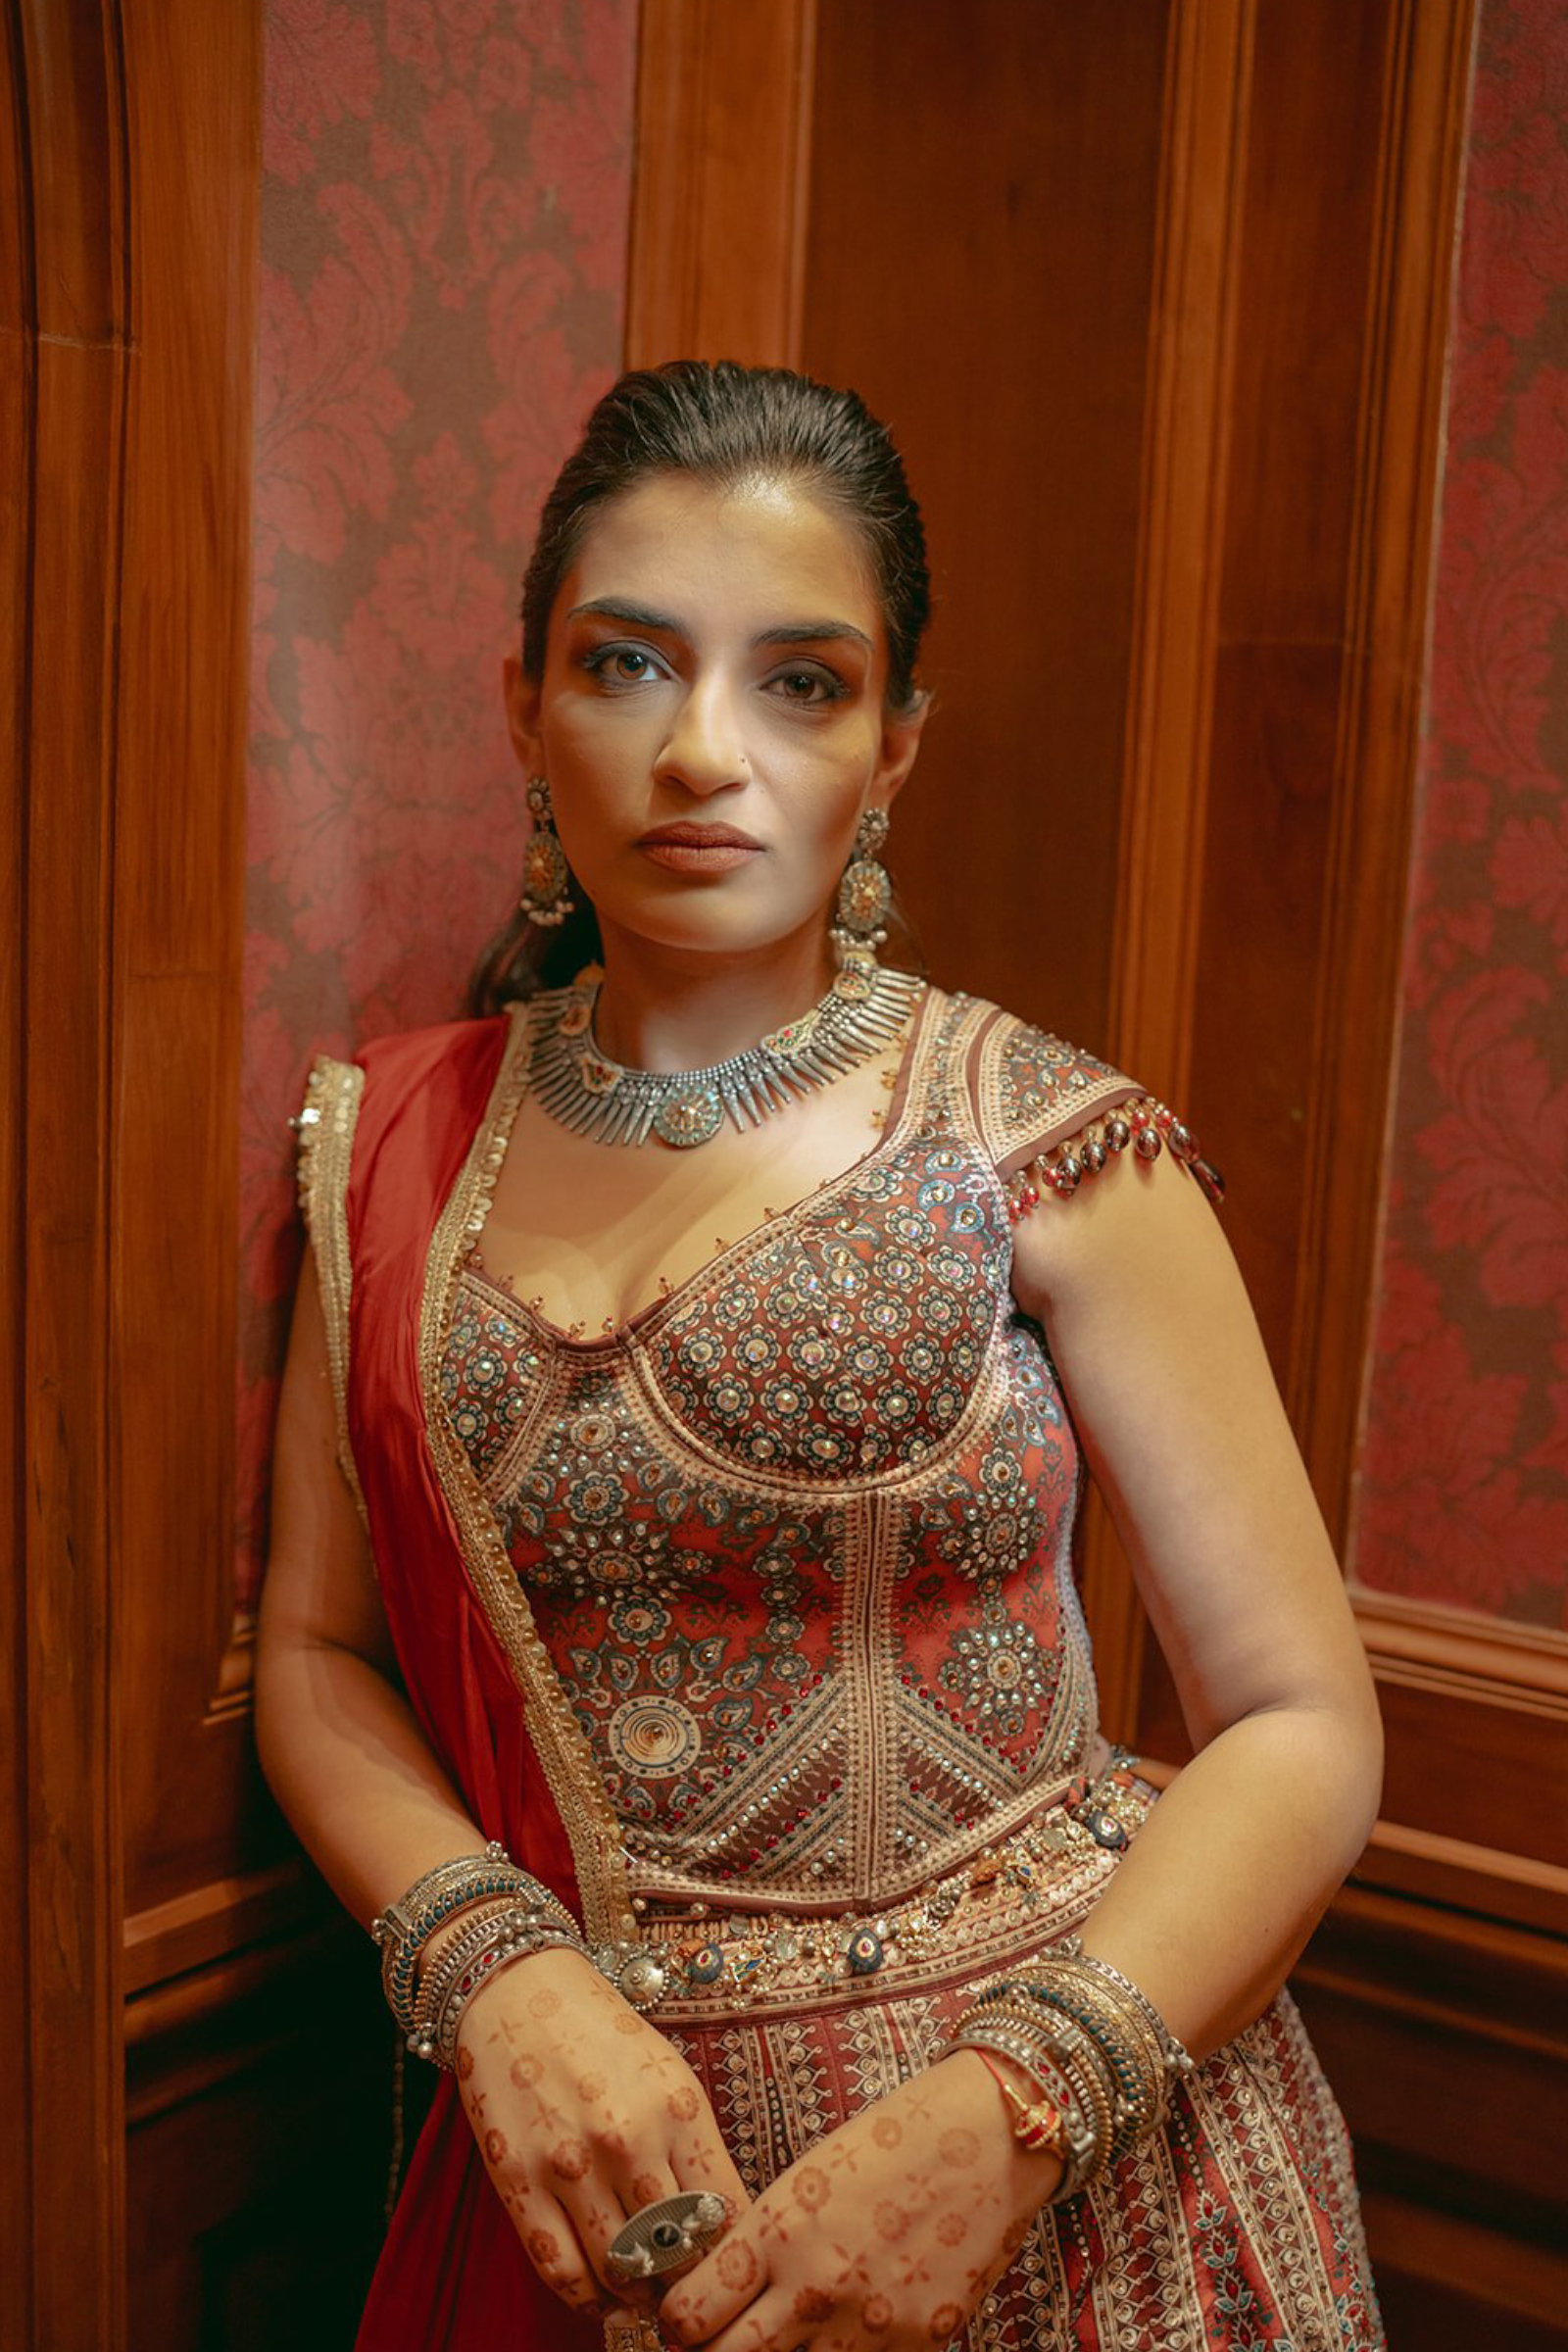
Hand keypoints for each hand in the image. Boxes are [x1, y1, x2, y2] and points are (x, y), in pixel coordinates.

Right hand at [454, 1944, 750, 2318]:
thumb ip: (694, 2147)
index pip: (726, 2217)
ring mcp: (569, 2163)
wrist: (516, 1991)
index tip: (730, 2275)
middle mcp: (628, 2138)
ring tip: (647, 2298)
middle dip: (687, 2287)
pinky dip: (586, 2300)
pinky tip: (601, 2299)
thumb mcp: (669, 2074)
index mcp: (679, 2107)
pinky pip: (560, 2269)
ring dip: (638, 2298)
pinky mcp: (518, 2182)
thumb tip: (720, 2228)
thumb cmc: (601, 2034)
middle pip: (676, 2254)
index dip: (732, 2261)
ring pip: (619, 2271)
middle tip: (689, 2298)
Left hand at [660, 2052, 1062, 2348]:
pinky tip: (850, 2330)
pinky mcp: (917, 2346)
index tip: (685, 2320)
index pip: (690, 2316)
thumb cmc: (896, 2141)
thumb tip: (721, 2297)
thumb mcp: (809, 2178)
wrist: (990, 2137)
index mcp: (778, 2230)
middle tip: (723, 2339)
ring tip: (790, 2331)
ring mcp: (868, 2324)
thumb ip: (764, 2242)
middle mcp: (814, 2286)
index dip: (678, 2324)